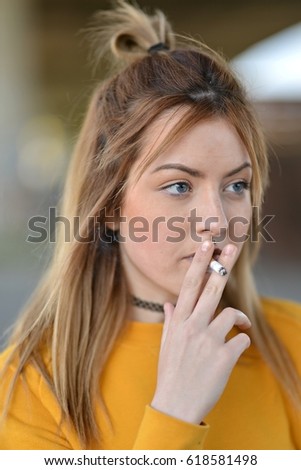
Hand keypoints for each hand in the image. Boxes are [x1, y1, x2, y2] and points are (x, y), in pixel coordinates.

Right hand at [151, 240, 250, 423]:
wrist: (176, 405)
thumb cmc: (171, 373)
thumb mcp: (166, 345)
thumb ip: (170, 321)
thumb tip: (169, 303)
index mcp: (179, 322)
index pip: (189, 285)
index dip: (199, 263)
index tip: (207, 245)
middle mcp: (193, 326)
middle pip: (211, 289)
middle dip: (222, 265)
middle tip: (232, 247)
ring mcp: (208, 341)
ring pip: (231, 313)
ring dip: (239, 318)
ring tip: (240, 324)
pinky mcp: (224, 356)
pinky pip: (241, 340)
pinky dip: (242, 341)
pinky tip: (235, 349)